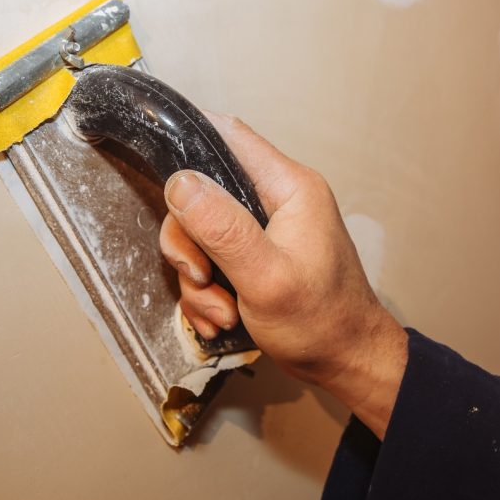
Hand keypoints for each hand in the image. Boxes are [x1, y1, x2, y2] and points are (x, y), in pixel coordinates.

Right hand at [159, 112, 407, 438]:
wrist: (346, 363)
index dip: (188, 139)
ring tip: (221, 313)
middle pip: (202, 195)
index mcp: (289, 188)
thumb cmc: (322, 322)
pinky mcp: (253, 257)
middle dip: (189, 244)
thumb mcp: (266, 278)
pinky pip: (211, 264)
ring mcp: (263, 230)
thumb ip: (223, 228)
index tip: (153, 159)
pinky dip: (207, 295)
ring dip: (198, 281)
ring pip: (200, 236)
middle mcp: (275, 200)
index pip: (230, 136)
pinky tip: (219, 321)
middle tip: (202, 279)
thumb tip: (180, 182)